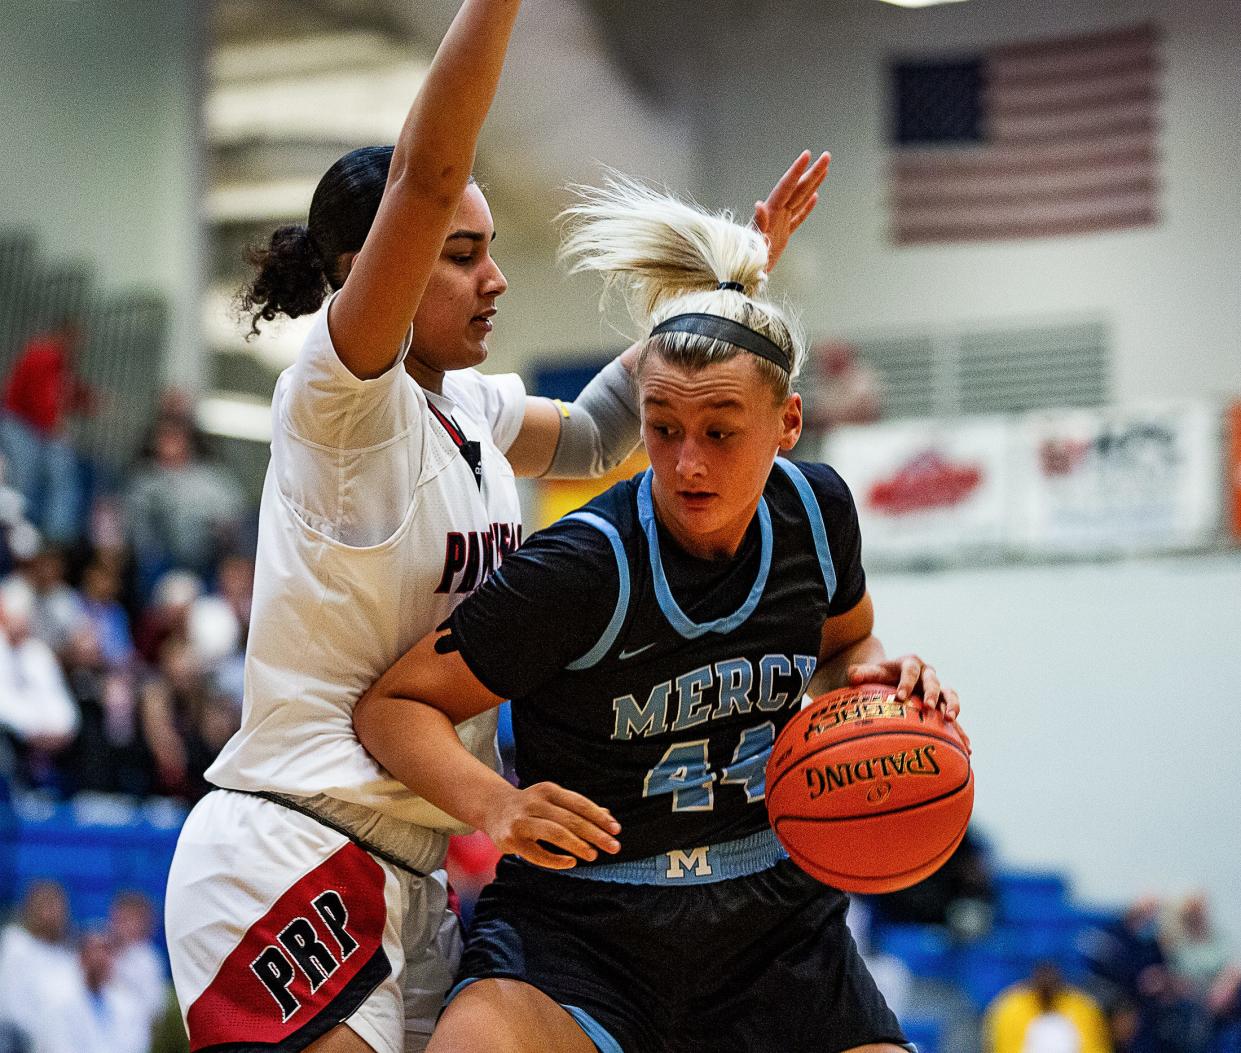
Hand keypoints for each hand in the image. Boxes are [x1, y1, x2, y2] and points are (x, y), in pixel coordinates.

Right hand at [482, 781, 621, 869]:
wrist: (493, 808)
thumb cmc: (532, 807)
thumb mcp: (553, 801)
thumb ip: (578, 809)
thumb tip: (607, 817)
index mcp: (548, 791)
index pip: (579, 803)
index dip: (599, 816)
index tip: (616, 830)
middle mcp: (534, 802)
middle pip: (570, 819)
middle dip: (594, 834)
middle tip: (614, 847)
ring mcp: (521, 821)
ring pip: (554, 832)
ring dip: (577, 844)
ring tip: (593, 855)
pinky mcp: (511, 840)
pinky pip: (536, 853)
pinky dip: (555, 859)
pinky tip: (571, 862)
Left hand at [753, 150, 830, 271]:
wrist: (742, 276)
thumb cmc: (746, 260)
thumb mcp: (752, 241)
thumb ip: (757, 223)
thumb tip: (759, 204)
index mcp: (770, 213)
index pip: (786, 187)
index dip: (797, 171)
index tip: (807, 154)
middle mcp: (775, 214)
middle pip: (798, 189)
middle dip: (812, 172)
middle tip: (826, 155)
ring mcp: (779, 224)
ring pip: (800, 199)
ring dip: (812, 184)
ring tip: (824, 169)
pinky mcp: (782, 236)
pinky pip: (797, 218)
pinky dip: (806, 207)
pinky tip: (814, 197)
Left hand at [847, 654, 960, 720]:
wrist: (892, 677)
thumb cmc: (879, 676)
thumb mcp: (870, 672)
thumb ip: (861, 673)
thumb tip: (852, 676)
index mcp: (910, 664)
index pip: (909, 671)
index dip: (906, 683)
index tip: (900, 697)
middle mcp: (927, 674)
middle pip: (933, 681)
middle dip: (932, 694)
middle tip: (929, 707)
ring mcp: (937, 688)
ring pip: (950, 693)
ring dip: (952, 705)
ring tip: (951, 720)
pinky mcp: (943, 703)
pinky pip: (954, 714)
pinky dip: (960, 728)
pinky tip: (966, 746)